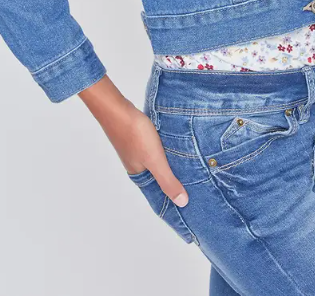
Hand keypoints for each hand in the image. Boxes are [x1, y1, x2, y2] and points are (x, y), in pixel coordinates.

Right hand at [77, 76, 189, 206]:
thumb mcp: (155, 160)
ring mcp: (137, 150)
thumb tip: (182, 203)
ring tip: (191, 167)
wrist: (117, 108)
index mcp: (139, 175)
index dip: (171, 200)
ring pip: (158, 162)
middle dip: (174, 182)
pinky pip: (156, 149)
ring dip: (170, 165)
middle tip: (197, 186)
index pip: (158, 193)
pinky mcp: (139, 137)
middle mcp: (137, 165)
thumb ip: (168, 180)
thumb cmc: (135, 135)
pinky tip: (175, 147)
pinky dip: (166, 151)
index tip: (189, 204)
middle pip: (158, 178)